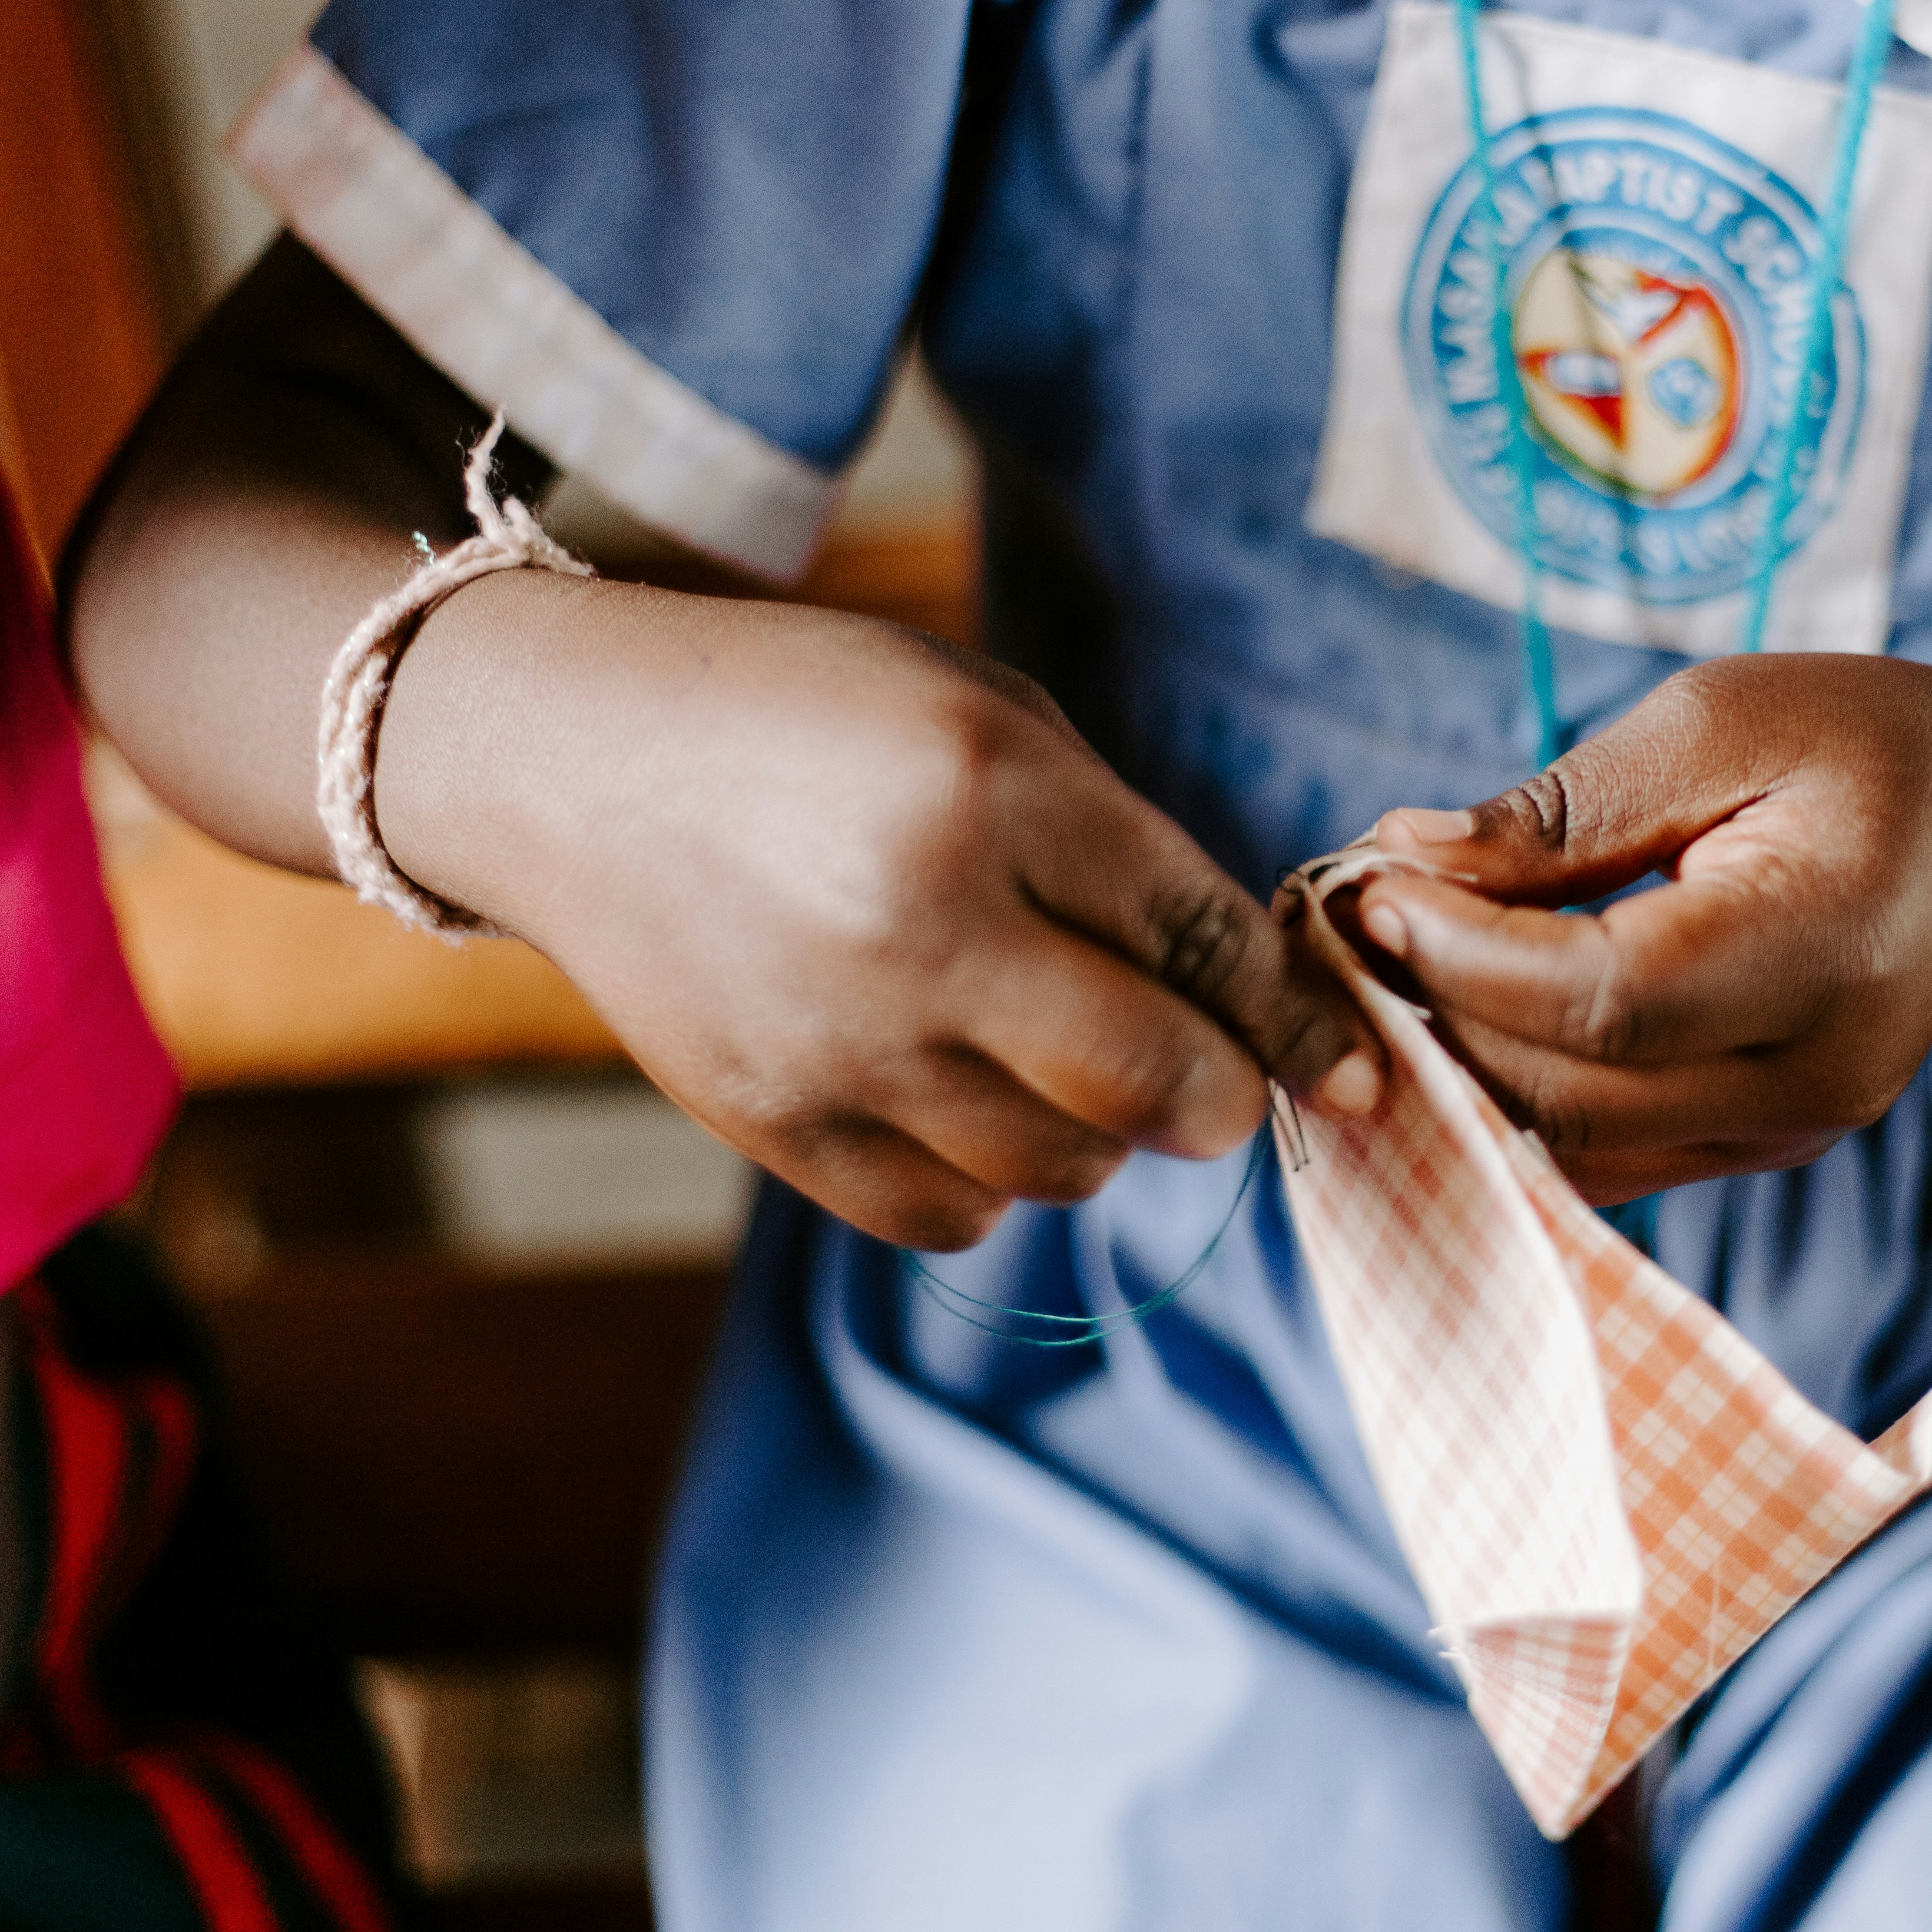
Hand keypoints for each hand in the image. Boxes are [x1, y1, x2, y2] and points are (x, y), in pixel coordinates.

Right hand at [383, 585, 1379, 1249]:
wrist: (572, 760)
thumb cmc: (814, 719)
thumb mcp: (988, 715)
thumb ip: (1125, 852)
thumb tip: (1263, 1004)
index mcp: (987, 789)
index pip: (1204, 943)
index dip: (1305, 1023)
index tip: (1359, 1071)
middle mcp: (918, 927)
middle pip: (1154, 1086)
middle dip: (1225, 1098)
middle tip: (1218, 1076)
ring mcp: (838, 1042)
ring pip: (1065, 1167)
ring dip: (1101, 1133)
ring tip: (1056, 1054)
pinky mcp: (773, 1124)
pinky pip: (952, 1216)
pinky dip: (992, 1178)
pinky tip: (961, 1094)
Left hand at [1340, 656, 1931, 1200]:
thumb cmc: (1862, 745)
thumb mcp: (1720, 719)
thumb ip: (1566, 810)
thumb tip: (1404, 861)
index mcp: (1830, 948)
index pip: (1606, 999)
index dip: (1465, 956)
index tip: (1366, 884)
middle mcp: (1816, 1076)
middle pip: (1569, 1091)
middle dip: (1429, 1011)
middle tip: (1341, 914)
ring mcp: (1789, 1134)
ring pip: (1566, 1144)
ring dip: (1450, 1062)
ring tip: (1379, 957)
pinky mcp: (1755, 1153)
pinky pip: (1595, 1154)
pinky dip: (1503, 1092)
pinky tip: (1447, 1007)